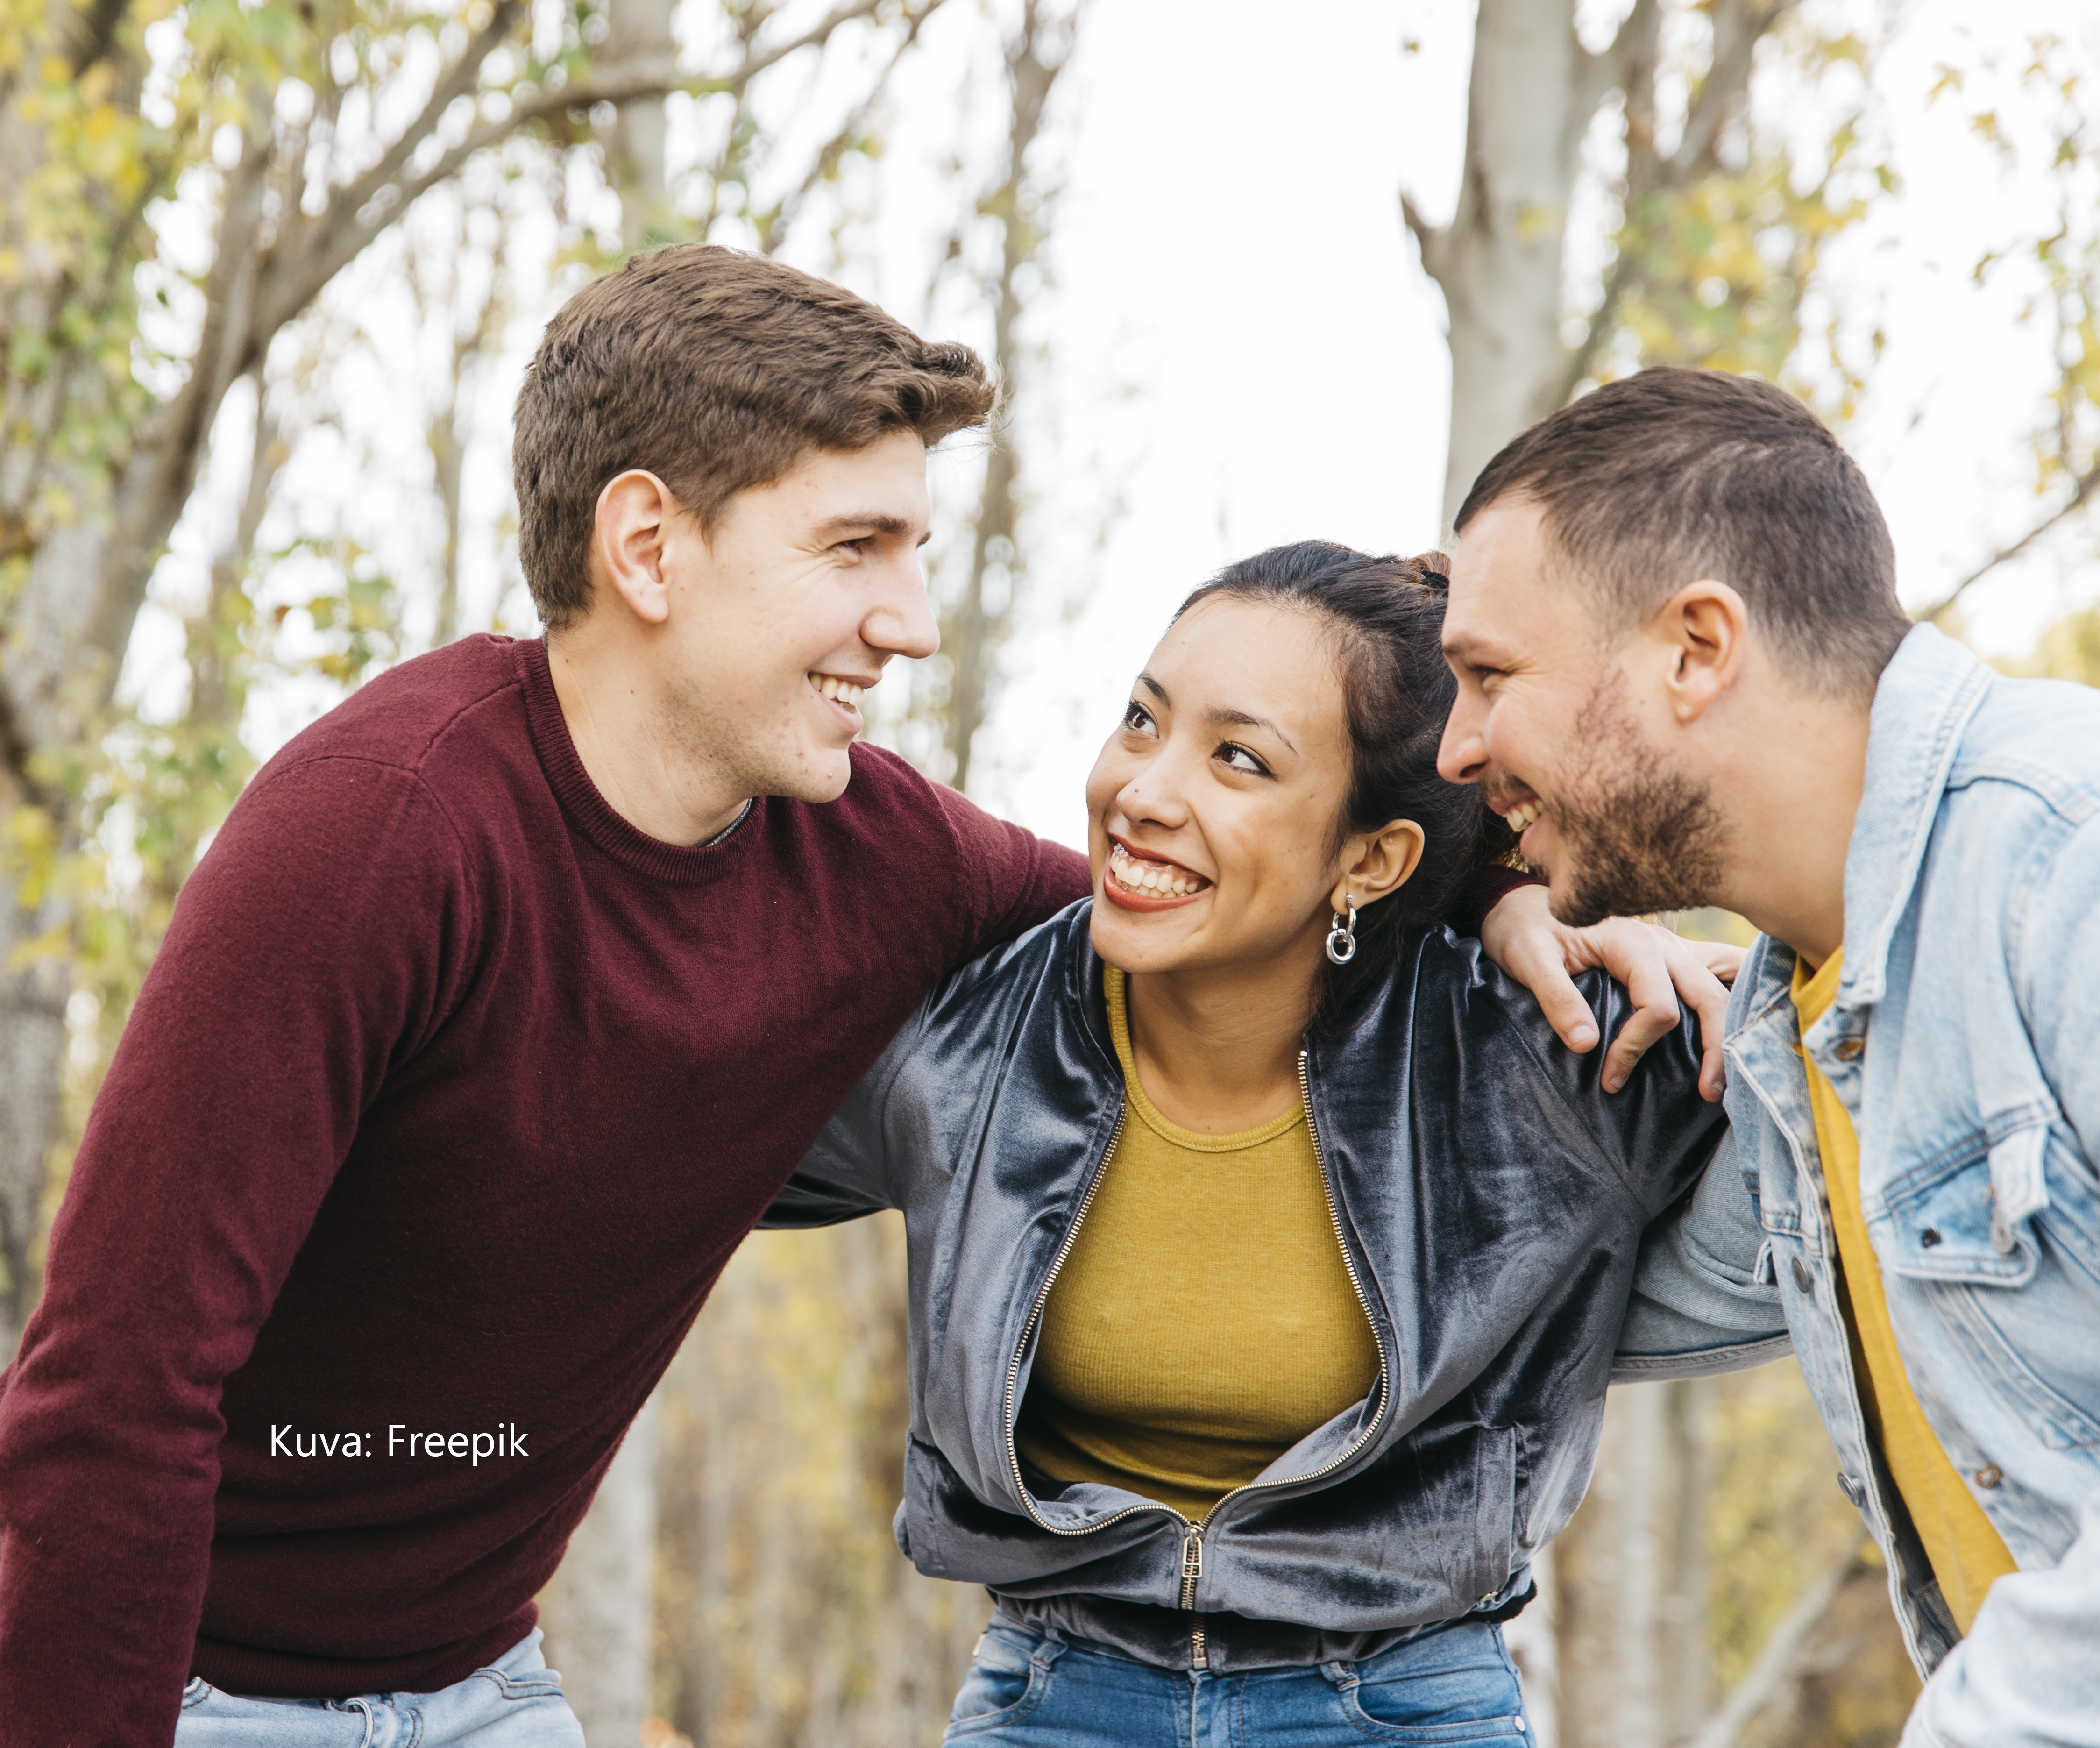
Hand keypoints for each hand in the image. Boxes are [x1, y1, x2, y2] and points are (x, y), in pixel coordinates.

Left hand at [1478, 883, 1742, 1100]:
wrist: (1522, 906)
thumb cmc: (1525, 931)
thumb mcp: (1528, 959)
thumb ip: (1556, 998)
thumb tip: (1585, 1044)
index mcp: (1630, 941)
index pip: (1656, 1005)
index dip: (1637, 1047)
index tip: (1610, 1078)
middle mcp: (1663, 943)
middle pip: (1708, 998)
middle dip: (1713, 1049)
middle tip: (1708, 1094)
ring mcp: (1675, 949)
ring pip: (1725, 986)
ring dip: (1735, 1028)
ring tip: (1732, 1075)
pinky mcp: (1676, 958)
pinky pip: (1723, 972)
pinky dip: (1742, 997)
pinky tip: (1751, 1025)